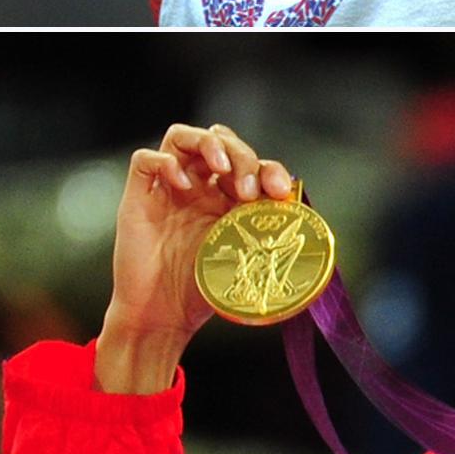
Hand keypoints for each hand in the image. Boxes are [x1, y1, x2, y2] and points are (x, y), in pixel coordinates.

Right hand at [97, 124, 295, 392]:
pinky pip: (145, 159)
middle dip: (242, 157)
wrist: (162, 316)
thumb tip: (317, 230)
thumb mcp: (247, 259)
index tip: (279, 192)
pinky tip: (182, 184)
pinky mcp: (138, 198)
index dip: (269, 169)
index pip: (252, 163)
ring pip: (184, 137)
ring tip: (222, 170)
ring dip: (209, 144)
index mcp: (227, 198)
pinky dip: (165, 162)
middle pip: (222, 141)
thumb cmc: (203, 292)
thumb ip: (270, 238)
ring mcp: (168, 189)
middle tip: (248, 190)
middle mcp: (200, 187)